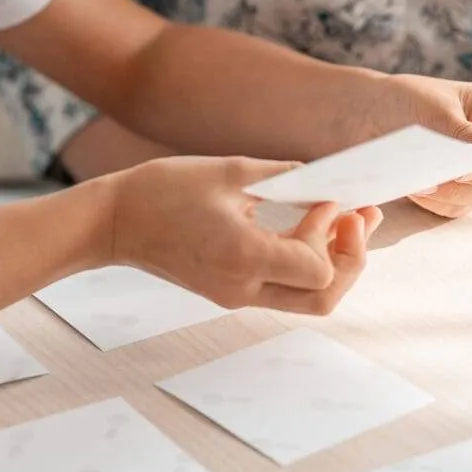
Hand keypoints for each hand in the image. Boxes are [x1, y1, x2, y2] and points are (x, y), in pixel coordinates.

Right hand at [103, 156, 381, 314]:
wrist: (112, 222)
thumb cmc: (162, 190)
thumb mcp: (229, 172)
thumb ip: (284, 176)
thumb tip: (325, 177)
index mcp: (242, 256)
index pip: (316, 267)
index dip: (332, 233)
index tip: (328, 199)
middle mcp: (242, 287)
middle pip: (323, 298)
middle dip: (351, 260)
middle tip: (360, 219)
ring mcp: (235, 295)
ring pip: (307, 299)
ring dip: (333, 263)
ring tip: (346, 222)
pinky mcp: (228, 291)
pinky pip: (282, 287)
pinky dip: (304, 263)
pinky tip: (308, 228)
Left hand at [356, 75, 471, 219]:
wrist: (367, 114)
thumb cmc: (405, 99)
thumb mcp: (436, 110)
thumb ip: (468, 134)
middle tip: (458, 172)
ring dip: (457, 191)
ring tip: (425, 181)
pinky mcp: (458, 190)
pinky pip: (460, 206)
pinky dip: (440, 201)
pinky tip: (417, 189)